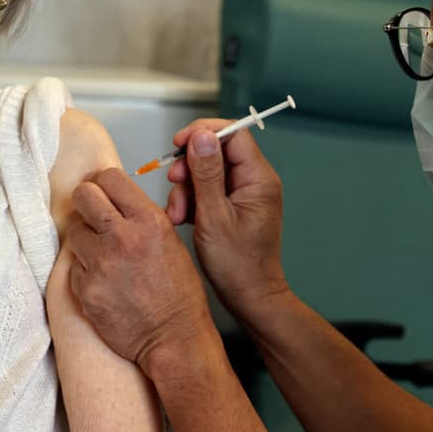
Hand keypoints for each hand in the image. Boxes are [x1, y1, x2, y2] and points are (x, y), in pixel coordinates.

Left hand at [67, 168, 216, 371]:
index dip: (104, 183)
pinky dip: (84, 270)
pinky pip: (73, 265)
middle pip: (83, 194)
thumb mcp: (171, 242)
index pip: (109, 177)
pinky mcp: (85, 289)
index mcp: (149, 221)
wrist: (173, 339)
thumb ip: (141, 218)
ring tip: (104, 256)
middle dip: (87, 202)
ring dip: (85, 240)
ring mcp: (100, 264)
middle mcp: (123, 238)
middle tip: (93, 215)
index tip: (104, 192)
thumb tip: (114, 200)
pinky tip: (104, 281)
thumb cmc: (178, 294)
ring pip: (74, 231)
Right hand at [165, 122, 288, 316]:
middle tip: (174, 182)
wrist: (249, 297)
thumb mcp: (214, 216)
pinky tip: (182, 218)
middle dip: (189, 167)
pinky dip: (190, 201)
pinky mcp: (232, 206)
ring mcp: (243, 194)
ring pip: (207, 172)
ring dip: (186, 188)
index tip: (179, 144)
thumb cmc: (238, 266)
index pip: (233, 134)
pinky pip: (206, 190)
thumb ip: (206, 174)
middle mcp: (254, 182)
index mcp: (259, 179)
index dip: (203, 134)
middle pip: (216, 152)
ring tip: (177, 213)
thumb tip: (202, 137)